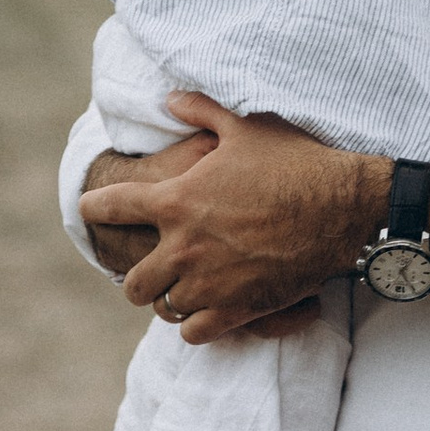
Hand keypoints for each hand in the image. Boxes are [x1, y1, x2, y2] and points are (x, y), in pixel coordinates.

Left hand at [79, 97, 377, 338]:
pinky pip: (195, 333)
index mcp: (176, 201)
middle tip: (150, 269)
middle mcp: (183, 247)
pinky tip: (206, 311)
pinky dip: (197, 324)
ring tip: (182, 290)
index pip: (114, 206)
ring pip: (164, 308)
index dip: (95, 208)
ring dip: (170, 299)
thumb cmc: (294, 162)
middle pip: (133, 282)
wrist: (342, 206)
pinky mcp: (238, 309)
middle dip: (138, 277)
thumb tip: (170, 97)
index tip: (87, 210)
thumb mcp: (245, 125)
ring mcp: (209, 283)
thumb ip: (200, 111)